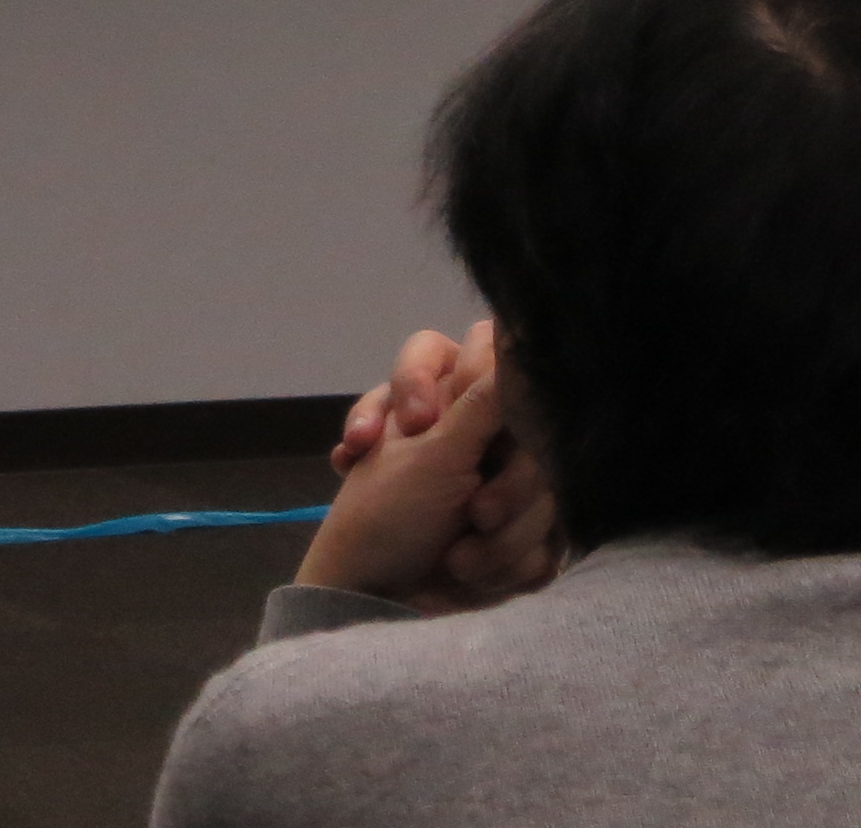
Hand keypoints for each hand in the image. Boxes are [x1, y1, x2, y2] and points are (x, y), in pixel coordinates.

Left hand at [298, 321, 562, 613]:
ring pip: (551, 495)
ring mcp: (511, 485)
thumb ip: (479, 399)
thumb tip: (515, 331)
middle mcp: (485, 433)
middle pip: (538, 435)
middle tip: (472, 514)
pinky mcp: (529, 534)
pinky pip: (551, 542)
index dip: (466, 382)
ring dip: (503, 538)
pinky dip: (512, 565)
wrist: (381, 601)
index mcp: (449, 398)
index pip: (484, 345)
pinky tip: (474, 575)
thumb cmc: (385, 518)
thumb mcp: (428, 455)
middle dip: (508, 488)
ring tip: (459, 558)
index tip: (421, 419)